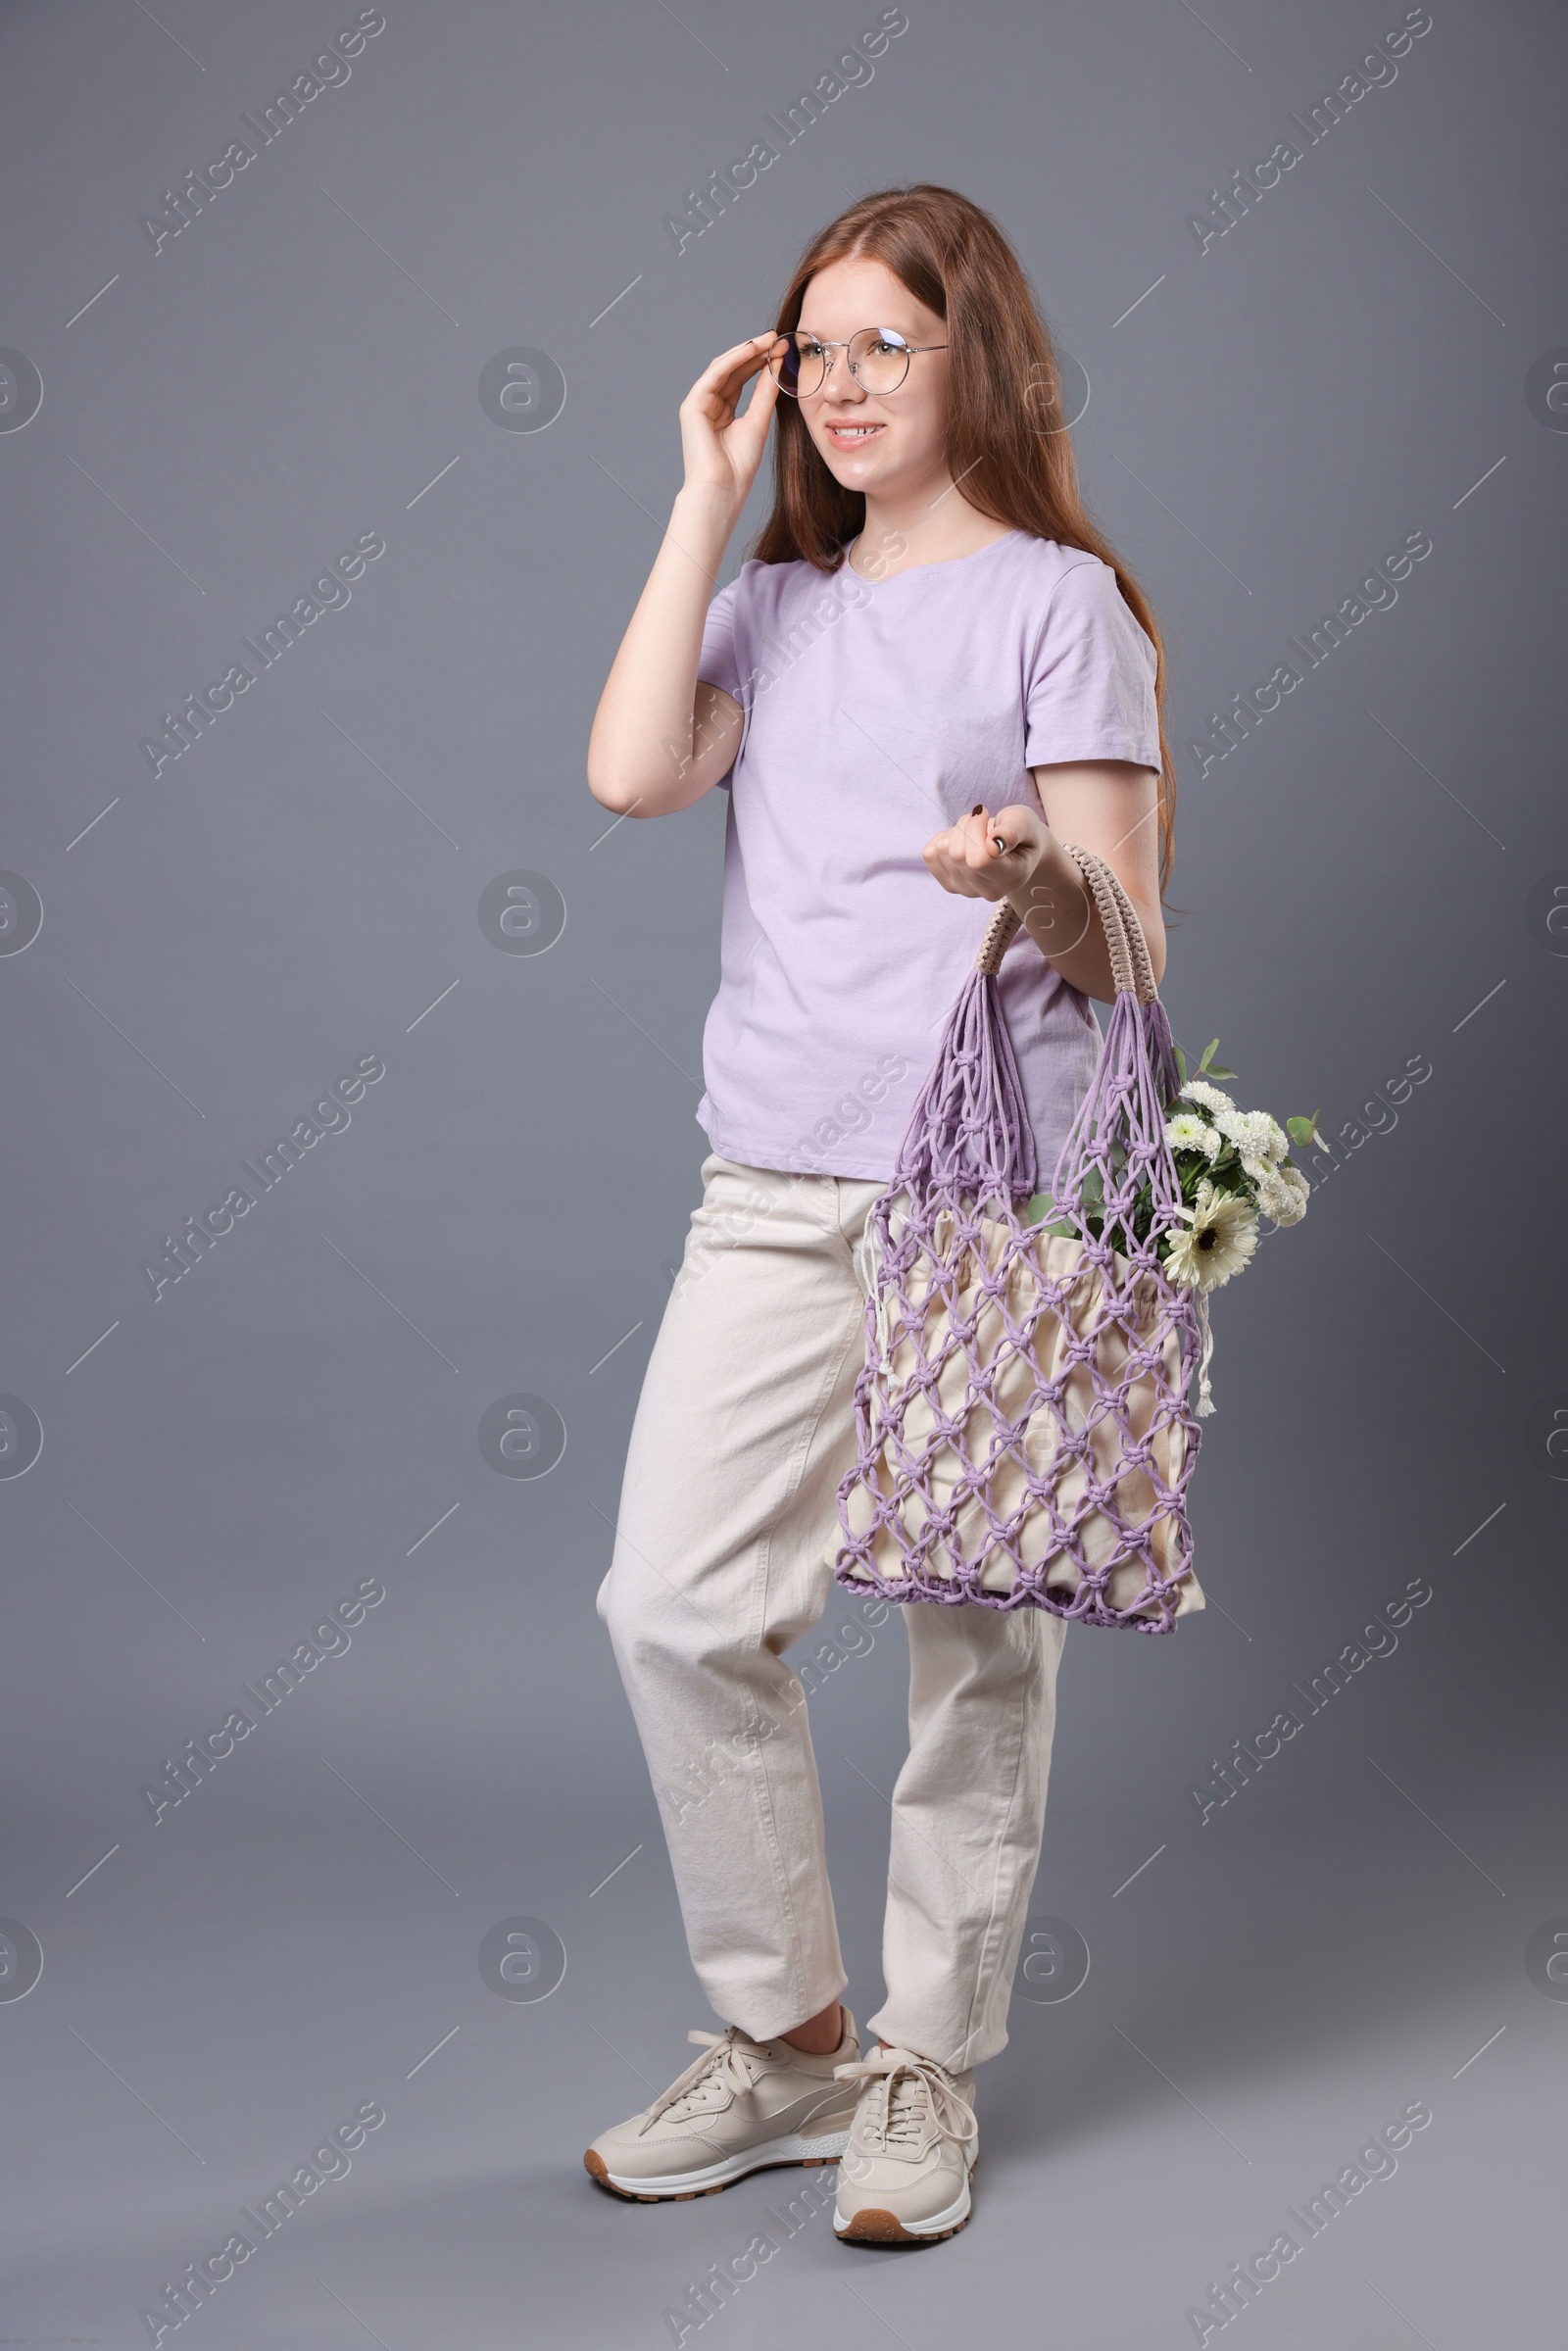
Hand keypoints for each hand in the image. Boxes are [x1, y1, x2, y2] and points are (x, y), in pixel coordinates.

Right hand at [677, 332, 785, 513]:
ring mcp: (698, 405)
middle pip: (732, 371)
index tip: (782, 349)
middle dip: (754, 352)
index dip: (760, 363)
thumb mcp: (758, 421)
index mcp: (722, 413)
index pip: (740, 379)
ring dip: (746, 351)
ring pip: (723, 368)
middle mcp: (708, 405)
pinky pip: (714, 375)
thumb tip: (777, 364)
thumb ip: (765, 392)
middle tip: (777, 338)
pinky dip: (733, 360)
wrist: (722, 489)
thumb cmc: (738, 466)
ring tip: (768, 340)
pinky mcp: (692, 406)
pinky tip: (751, 350)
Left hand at [921, 801, 1049, 901]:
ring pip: (942, 850)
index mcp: (1010, 878)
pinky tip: (962, 840)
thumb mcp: (1025, 823)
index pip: (978, 860)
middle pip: (957, 853)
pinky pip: (929, 853)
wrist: (1019, 848)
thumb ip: (1013, 832)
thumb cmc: (1023, 833)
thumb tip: (992, 845)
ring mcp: (965, 890)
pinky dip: (943, 838)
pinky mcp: (949, 884)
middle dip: (966, 825)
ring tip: (976, 832)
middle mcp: (987, 890)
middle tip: (982, 820)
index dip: (976, 829)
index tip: (985, 814)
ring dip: (956, 830)